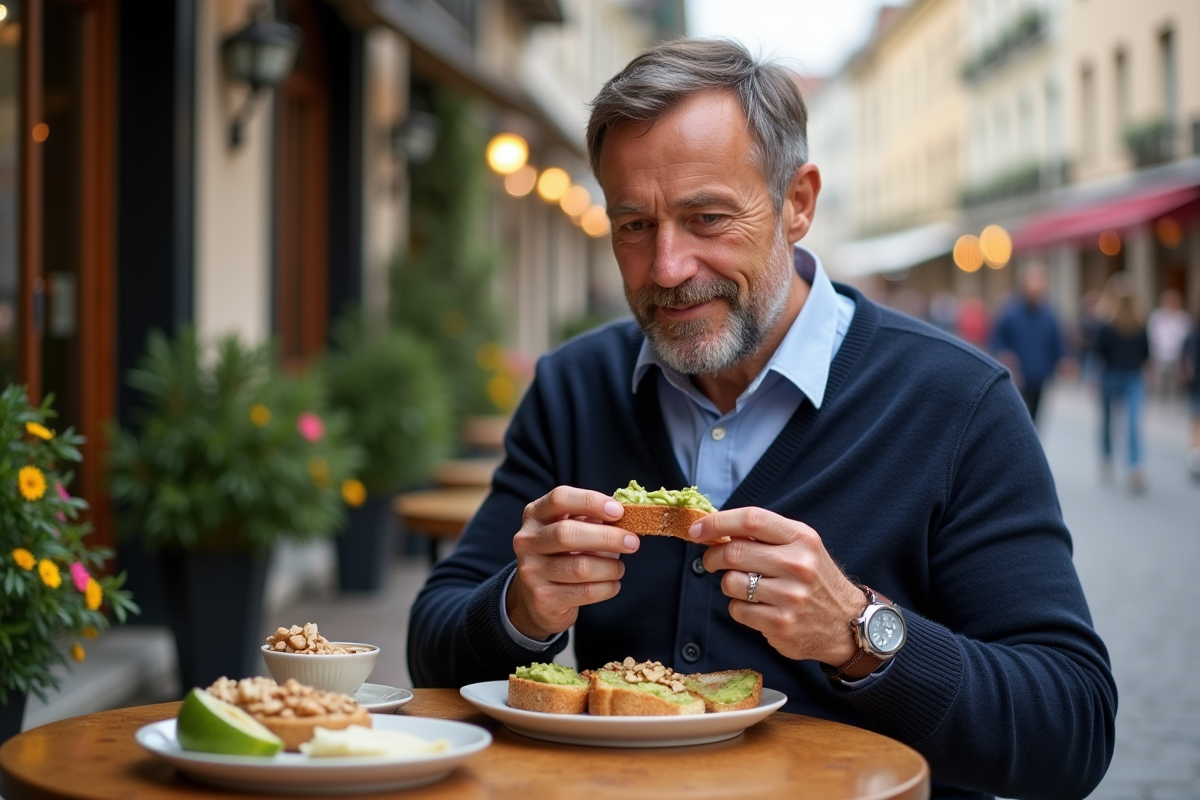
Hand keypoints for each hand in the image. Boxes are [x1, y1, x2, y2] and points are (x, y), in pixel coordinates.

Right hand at [507, 486, 638, 640]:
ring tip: (619, 568)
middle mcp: (527, 540)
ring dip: (610, 567)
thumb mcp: (571, 529)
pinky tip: (612, 584)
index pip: (560, 498)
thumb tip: (628, 514)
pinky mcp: (543, 598)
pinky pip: (585, 592)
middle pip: (567, 533)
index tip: (618, 511)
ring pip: (580, 567)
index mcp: (535, 515)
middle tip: (632, 542)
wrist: (537, 599)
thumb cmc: (562, 555)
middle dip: (607, 537)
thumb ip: (593, 519)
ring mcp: (531, 571)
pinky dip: (607, 587)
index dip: (591, 501)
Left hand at [690, 508, 865, 665]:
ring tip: (745, 587)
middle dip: (712, 556)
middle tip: (711, 561)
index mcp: (801, 538)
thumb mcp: (801, 547)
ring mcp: (790, 596)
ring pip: (730, 583)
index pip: (751, 520)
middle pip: (734, 552)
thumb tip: (714, 529)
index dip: (718, 522)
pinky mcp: (781, 623)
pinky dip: (739, 608)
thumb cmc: (814, 578)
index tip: (697, 530)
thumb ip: (764, 535)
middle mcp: (798, 564)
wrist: (847, 622)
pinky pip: (737, 610)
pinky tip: (757, 608)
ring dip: (728, 585)